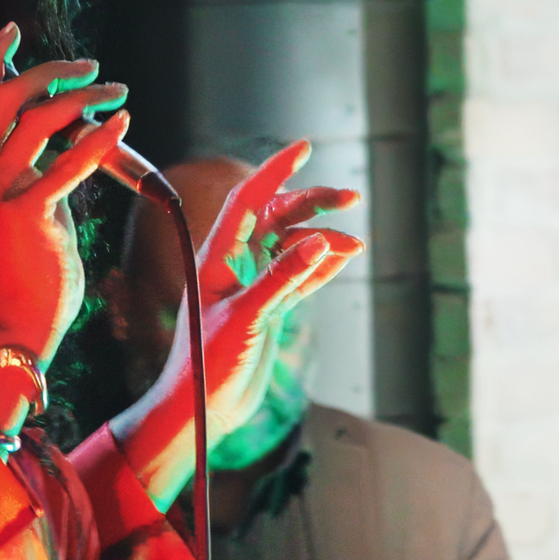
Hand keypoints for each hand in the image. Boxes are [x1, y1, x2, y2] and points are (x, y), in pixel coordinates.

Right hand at [0, 24, 128, 366]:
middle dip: (52, 72)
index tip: (15, 33)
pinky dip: (99, 138)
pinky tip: (121, 124)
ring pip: (39, 121)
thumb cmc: (22, 263)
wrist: (17, 320)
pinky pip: (67, 162)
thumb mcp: (6, 205)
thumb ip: (15, 164)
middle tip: (91, 68)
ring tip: (115, 94)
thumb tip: (49, 118)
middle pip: (6, 98)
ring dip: (84, 99)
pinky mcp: (24, 213)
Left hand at [109, 145, 360, 503]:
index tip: (305, 148)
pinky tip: (344, 256)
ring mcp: (254, 287)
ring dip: (324, 239)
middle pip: (278, 217)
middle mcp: (235, 266)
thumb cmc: (206, 366)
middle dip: (313, 202)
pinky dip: (323, 265)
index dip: (275, 171)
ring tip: (356, 244)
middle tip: (351, 196)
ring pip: (294, 247)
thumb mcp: (245, 319)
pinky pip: (301, 277)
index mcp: (218, 257)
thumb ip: (282, 280)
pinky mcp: (270, 311)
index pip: (250, 200)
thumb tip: (320, 242)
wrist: (202, 411)